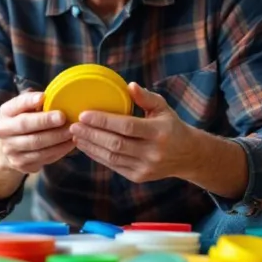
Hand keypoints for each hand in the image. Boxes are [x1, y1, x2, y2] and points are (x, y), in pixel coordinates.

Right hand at [0, 91, 74, 174]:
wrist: (8, 148)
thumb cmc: (23, 121)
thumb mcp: (23, 109)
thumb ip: (33, 102)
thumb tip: (50, 96)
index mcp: (5, 113)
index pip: (16, 105)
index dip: (29, 101)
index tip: (43, 97)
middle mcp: (4, 132)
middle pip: (25, 125)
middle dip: (46, 121)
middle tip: (64, 117)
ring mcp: (11, 150)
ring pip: (36, 144)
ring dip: (57, 138)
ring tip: (72, 131)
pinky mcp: (22, 164)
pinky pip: (43, 158)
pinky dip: (59, 150)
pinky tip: (69, 143)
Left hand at [70, 83, 196, 183]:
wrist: (187, 156)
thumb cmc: (171, 126)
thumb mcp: (163, 108)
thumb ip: (146, 97)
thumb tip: (129, 85)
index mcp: (159, 132)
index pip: (127, 126)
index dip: (103, 121)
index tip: (84, 114)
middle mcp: (152, 152)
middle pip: (116, 143)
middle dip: (91, 134)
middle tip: (73, 125)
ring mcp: (145, 167)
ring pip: (112, 157)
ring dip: (90, 146)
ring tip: (75, 135)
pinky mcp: (138, 176)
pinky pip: (113, 166)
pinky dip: (97, 156)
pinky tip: (86, 146)